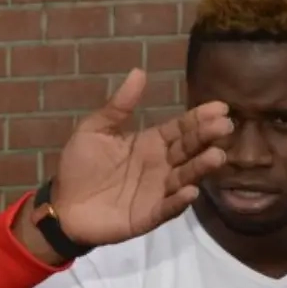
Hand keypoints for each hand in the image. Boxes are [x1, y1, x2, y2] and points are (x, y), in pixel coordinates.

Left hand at [53, 68, 233, 245]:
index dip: (199, 118)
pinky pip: (167, 208)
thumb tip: (139, 71)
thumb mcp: (94, 130)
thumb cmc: (80, 167)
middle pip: (189, 150)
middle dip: (207, 138)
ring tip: (216, 156)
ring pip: (184, 177)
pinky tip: (190, 191)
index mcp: (150, 143)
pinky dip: (179, 201)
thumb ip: (118, 107)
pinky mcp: (148, 216)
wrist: (61, 205)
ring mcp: (157, 192)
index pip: (180, 128)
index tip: (220, 107)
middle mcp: (160, 166)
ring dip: (201, 167)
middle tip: (225, 126)